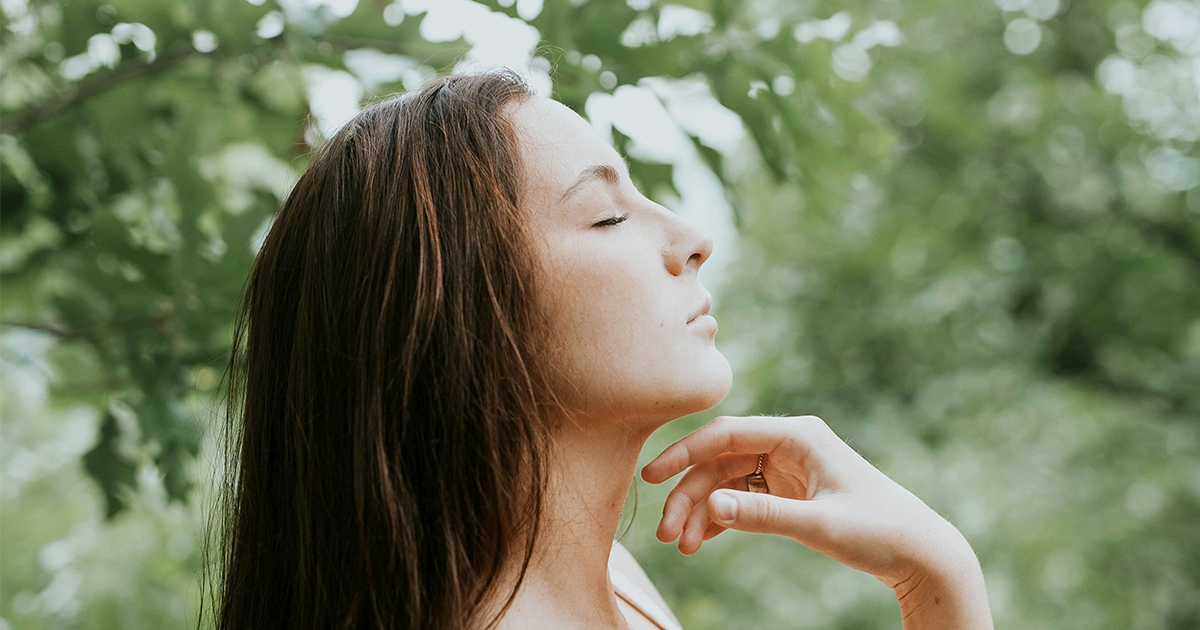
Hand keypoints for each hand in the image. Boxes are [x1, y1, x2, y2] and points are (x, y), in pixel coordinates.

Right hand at [641, 415, 976, 587]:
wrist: (919, 553)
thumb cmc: (878, 530)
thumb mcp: (819, 525)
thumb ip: (762, 514)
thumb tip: (710, 504)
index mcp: (798, 435)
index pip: (726, 434)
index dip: (684, 452)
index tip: (651, 476)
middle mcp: (788, 445)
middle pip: (720, 462)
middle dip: (689, 495)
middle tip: (665, 532)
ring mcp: (787, 469)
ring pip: (726, 483)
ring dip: (701, 511)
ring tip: (682, 545)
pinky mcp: (788, 493)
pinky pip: (742, 500)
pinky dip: (720, 519)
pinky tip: (700, 541)